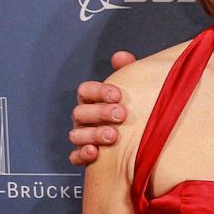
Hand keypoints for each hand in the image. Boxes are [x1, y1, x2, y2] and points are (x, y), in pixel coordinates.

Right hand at [68, 51, 136, 166]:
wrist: (137, 140)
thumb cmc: (129, 110)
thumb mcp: (131, 90)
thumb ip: (127, 71)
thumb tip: (121, 57)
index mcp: (92, 100)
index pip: (86, 91)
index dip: (99, 91)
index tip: (117, 94)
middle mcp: (84, 118)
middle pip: (81, 112)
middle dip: (100, 113)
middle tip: (121, 114)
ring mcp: (82, 136)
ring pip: (77, 134)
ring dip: (93, 134)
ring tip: (113, 135)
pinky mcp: (83, 156)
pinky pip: (75, 156)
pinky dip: (82, 155)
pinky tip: (94, 153)